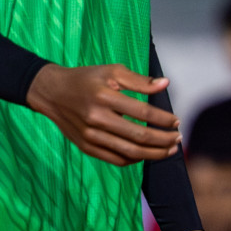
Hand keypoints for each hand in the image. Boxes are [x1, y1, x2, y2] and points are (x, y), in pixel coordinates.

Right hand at [25, 63, 181, 165]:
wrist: (52, 92)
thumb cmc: (85, 79)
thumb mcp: (111, 71)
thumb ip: (139, 80)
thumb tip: (165, 84)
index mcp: (104, 96)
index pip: (142, 112)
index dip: (163, 119)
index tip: (176, 121)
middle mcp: (96, 118)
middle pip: (138, 136)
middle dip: (163, 140)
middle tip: (177, 138)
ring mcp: (91, 136)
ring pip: (129, 152)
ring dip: (153, 154)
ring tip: (168, 150)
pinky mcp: (87, 147)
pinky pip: (116, 159)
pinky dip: (134, 159)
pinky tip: (146, 154)